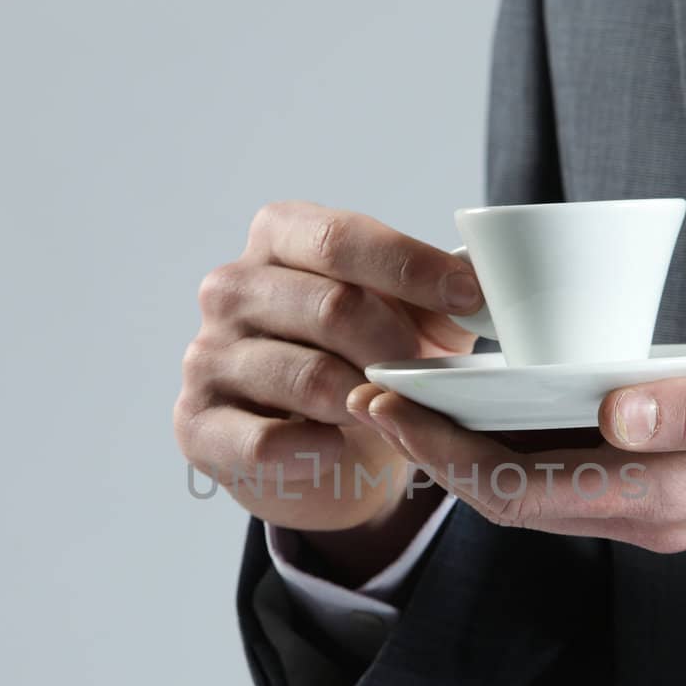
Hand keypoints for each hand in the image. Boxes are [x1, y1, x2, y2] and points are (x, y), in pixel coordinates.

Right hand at [174, 201, 481, 557]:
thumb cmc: (363, 359)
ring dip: (366, 403)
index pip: (341, 238)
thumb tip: (488, 290)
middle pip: (329, 306)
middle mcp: (230, 287)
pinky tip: (339, 448)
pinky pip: (268, 441)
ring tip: (390, 413)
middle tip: (434, 376)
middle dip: (398, 347)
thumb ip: (438, 295)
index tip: (472, 298)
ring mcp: (206, 355)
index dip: (413, 267)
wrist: (315, 448)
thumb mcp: (404, 316)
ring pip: (307, 377)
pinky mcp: (196, 423)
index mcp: (278, 237)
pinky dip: (319, 448)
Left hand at [347, 313, 685, 553]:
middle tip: (370, 393)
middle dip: (435, 453)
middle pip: (513, 498)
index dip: (449, 457)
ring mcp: (655, 502)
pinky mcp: (662, 479)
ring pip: (534, 490)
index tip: (389, 407)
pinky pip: (566, 474)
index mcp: (672, 495)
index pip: (528, 493)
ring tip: (408, 394)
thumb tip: (616, 414)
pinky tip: (485, 402)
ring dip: (467, 451)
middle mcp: (651, 512)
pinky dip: (514, 445)